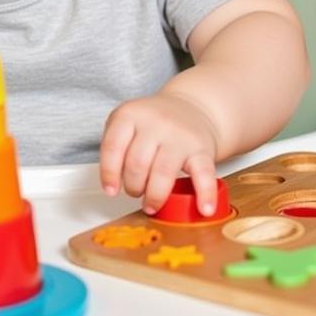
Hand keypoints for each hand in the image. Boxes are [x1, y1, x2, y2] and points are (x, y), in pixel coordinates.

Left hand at [99, 91, 219, 216]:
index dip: (109, 173)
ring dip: (154, 196)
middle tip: (136, 191)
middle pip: (137, 163)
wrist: (191, 107)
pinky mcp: (202, 150)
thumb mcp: (127, 122)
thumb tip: (112, 186)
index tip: (110, 191)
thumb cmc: (153, 124)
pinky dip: (205, 194)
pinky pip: (204, 174)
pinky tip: (205, 209)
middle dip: (133, 186)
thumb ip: (116, 148)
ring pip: (163, 172)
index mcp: (130, 115)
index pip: (113, 147)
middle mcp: (155, 123)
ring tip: (152, 204)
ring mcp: (180, 136)